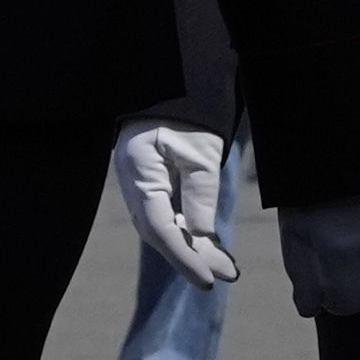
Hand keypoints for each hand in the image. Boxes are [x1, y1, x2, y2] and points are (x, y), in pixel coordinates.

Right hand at [114, 123, 236, 290]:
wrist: (175, 79)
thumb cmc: (190, 111)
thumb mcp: (201, 152)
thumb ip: (199, 195)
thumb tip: (201, 237)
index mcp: (139, 172)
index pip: (159, 228)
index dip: (183, 257)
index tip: (208, 280)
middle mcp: (133, 182)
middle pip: (159, 232)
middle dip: (192, 257)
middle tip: (225, 276)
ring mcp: (140, 182)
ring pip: (164, 226)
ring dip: (193, 248)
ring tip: (226, 268)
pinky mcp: (152, 180)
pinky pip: (167, 213)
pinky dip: (189, 230)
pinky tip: (211, 246)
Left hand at [279, 179, 359, 321]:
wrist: (357, 141)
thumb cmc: (318, 189)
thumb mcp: (295, 232)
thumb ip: (303, 278)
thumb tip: (311, 309)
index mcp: (343, 268)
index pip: (345, 306)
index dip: (332, 291)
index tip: (326, 270)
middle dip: (355, 275)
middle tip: (343, 238)